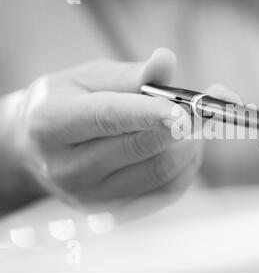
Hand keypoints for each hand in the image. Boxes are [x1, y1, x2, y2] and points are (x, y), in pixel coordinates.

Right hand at [5, 48, 238, 220]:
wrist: (38, 147)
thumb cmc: (68, 103)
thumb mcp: (90, 78)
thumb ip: (132, 74)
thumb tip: (166, 60)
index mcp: (52, 123)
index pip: (108, 118)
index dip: (149, 114)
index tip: (183, 110)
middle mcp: (66, 167)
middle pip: (139, 148)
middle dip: (182, 125)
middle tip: (206, 107)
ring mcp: (88, 196)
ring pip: (159, 173)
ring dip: (189, 145)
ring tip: (193, 125)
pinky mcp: (111, 212)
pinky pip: (165, 193)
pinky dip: (185, 168)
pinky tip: (185, 148)